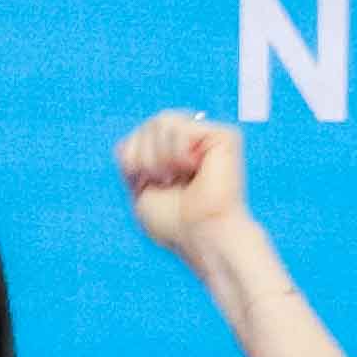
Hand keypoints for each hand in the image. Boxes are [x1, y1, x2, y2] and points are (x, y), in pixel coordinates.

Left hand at [116, 108, 254, 261]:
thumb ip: (134, 155)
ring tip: (179, 177)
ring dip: (160, 158)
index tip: (151, 187)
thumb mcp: (139, 187)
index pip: (132, 140)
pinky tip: (194, 168)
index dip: (133, 164)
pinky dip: (177, 154)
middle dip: (145, 159)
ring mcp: (208, 136)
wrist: (201, 235)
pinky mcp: (223, 135)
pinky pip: (180, 128)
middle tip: (167, 183)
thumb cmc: (173, 223)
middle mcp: (192, 140)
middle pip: (148, 125)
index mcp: (171, 153)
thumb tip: (142, 130)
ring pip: (161, 121)